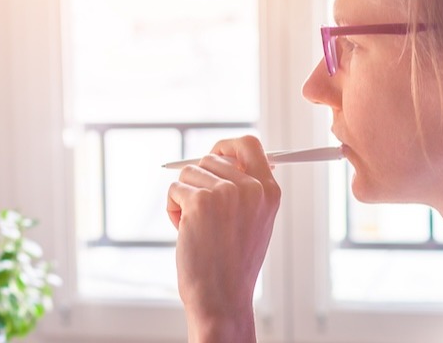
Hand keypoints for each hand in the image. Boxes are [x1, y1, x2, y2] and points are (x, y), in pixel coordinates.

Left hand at [166, 136, 281, 341]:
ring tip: (196, 227)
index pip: (249, 145)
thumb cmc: (232, 264)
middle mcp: (251, 188)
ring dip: (184, 197)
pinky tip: (184, 232)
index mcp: (269, 191)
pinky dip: (173, 209)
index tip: (214, 154)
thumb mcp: (254, 222)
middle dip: (198, 182)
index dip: (226, 146)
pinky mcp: (200, 201)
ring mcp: (226, 192)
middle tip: (202, 214)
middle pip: (210, 158)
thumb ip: (246, 189)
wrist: (221, 296)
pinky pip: (174, 189)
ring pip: (189, 173)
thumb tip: (222, 157)